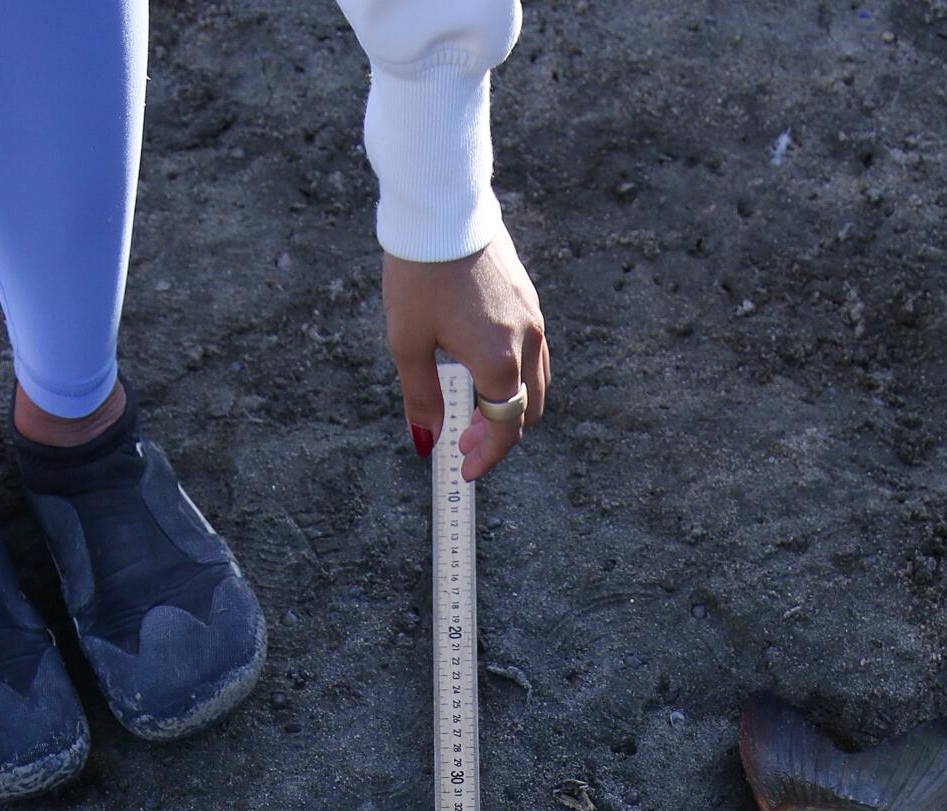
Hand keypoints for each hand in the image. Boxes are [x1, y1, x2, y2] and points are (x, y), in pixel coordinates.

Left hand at [384, 230, 549, 482]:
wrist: (440, 205)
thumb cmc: (420, 273)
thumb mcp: (408, 343)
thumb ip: (422, 398)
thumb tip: (427, 442)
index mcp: (499, 361)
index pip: (505, 427)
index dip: (487, 456)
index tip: (465, 470)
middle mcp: (526, 342)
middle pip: (529, 410)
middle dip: (500, 433)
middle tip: (465, 441)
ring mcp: (532, 317)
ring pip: (538, 381)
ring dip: (513, 405)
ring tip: (477, 408)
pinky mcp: (528, 297)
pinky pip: (535, 351)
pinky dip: (517, 375)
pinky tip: (486, 368)